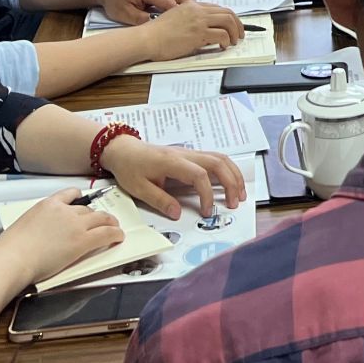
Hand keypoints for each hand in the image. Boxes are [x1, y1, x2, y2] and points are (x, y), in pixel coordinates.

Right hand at [0, 189, 123, 286]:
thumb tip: (37, 233)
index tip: (83, 203)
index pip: (70, 194)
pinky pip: (106, 234)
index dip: (80, 200)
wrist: (13, 258)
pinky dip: (115, 234)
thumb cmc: (11, 248)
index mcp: (47, 204)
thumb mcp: (24, 225)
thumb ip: (37, 224)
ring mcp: (75, 225)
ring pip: (100, 218)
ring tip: (114, 227)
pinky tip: (118, 237)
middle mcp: (64, 211)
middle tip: (101, 221)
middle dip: (95, 215)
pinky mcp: (82, 241)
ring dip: (109, 223)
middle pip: (87, 209)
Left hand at [94, 0, 192, 25]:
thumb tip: (157, 26)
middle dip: (191, 10)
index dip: (181, 17)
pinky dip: (184, 4)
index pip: (171, 4)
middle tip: (197, 24)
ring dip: (189, 7)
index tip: (187, 28)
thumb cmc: (116, 2)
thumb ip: (141, 20)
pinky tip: (186, 15)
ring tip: (195, 21)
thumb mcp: (125, 15)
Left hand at [99, 138, 246, 219]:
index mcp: (172, 161)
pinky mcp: (190, 155)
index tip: (206, 211)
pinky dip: (227, 170)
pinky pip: (214, 159)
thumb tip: (177, 213)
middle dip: (231, 182)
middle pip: (218, 162)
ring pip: (220, 158)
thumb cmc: (129, 167)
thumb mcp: (138, 188)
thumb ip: (159, 200)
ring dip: (233, 174)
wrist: (123, 149)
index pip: (199, 175)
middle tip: (235, 203)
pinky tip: (230, 183)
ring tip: (240, 194)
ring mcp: (189, 153)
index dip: (207, 194)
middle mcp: (185, 154)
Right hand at [138, 3, 243, 60]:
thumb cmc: (156, 33)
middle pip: (227, 12)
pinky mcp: (199, 34)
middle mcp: (197, 10)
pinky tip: (223, 46)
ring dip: (235, 32)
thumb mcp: (174, 19)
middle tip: (239, 34)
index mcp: (191, 5)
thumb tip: (202, 28)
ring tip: (234, 41)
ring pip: (228, 21)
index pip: (216, 8)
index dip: (227, 17)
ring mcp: (199, 21)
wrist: (147, 39)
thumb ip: (189, 19)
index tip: (232, 25)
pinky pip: (222, 35)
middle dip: (237, 23)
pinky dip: (226, 40)